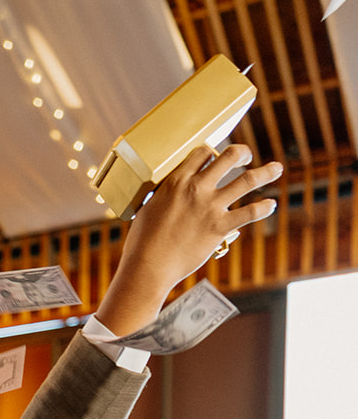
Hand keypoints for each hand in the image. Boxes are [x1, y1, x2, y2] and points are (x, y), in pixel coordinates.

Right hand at [98, 144, 280, 336]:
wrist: (148, 266)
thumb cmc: (142, 242)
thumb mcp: (149, 209)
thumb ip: (165, 199)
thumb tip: (169, 200)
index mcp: (177, 181)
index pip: (202, 153)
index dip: (212, 152)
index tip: (215, 156)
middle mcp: (197, 188)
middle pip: (229, 157)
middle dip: (242, 153)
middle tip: (246, 155)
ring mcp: (211, 207)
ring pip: (246, 180)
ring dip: (266, 172)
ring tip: (276, 168)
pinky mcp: (219, 228)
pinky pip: (249, 213)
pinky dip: (263, 208)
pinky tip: (271, 205)